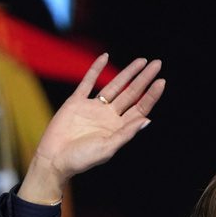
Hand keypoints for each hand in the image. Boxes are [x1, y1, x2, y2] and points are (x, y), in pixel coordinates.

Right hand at [18, 54, 165, 203]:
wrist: (54, 159)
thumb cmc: (81, 159)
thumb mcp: (107, 148)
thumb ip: (126, 133)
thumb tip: (147, 120)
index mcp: (118, 128)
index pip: (140, 108)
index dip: (151, 95)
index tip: (161, 81)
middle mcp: (108, 116)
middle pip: (131, 93)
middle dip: (144, 79)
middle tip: (157, 64)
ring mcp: (93, 108)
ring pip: (114, 85)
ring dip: (127, 73)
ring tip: (142, 61)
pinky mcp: (76, 102)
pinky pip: (87, 82)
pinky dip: (95, 69)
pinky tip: (105, 57)